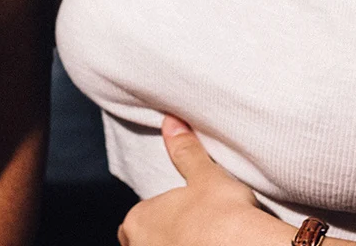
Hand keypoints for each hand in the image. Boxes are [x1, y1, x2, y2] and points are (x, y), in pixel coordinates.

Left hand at [117, 116, 287, 245]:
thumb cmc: (223, 213)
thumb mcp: (204, 175)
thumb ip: (184, 151)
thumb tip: (170, 121)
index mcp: (138, 222)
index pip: (133, 224)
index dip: (153, 219)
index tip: (174, 217)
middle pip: (143, 245)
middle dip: (161, 239)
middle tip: (188, 232)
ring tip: (201, 241)